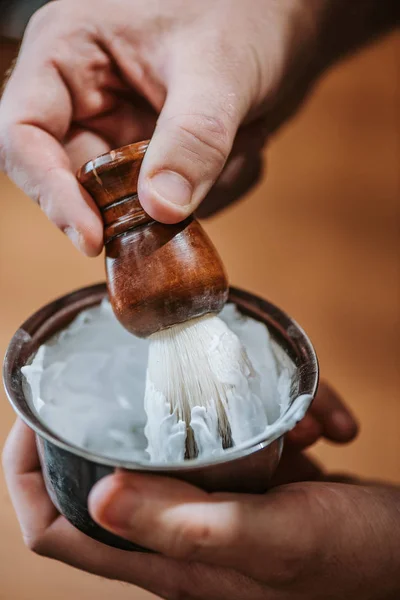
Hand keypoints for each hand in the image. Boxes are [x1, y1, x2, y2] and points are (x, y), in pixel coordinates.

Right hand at [0, 0, 334, 253]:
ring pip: (132, 201)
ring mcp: (123, 129)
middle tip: (196, 191)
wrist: (290, 22)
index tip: (92, 238)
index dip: (50, 194)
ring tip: (242, 139)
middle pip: (76, 181)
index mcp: (69, 52)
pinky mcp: (156, 155)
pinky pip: (170, 202)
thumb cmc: (250, 11)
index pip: (24, 135)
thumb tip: (159, 208)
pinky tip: (245, 144)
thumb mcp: (219, 70)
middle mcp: (86, 96)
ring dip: (194, 190)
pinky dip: (214, 189)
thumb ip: (191, 138)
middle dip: (141, 200)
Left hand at [6, 385, 395, 599]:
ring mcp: (209, 507)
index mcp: (166, 562)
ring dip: (209, 413)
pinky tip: (315, 420)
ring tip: (276, 409)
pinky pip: (230, 439)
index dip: (25, 478)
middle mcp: (176, 537)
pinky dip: (262, 416)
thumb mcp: (273, 540)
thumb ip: (190, 524)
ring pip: (172, 451)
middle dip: (98, 428)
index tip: (29, 419)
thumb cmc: (350, 558)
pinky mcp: (243, 485)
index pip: (55, 529)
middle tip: (110, 376)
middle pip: (99, 480)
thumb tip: (100, 495)